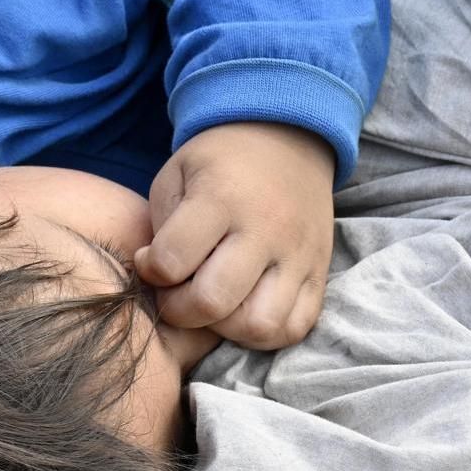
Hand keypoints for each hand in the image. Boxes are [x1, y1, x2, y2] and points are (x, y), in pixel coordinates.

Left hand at [134, 122, 335, 350]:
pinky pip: (295, 327)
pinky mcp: (319, 273)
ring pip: (260, 326)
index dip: (150, 271)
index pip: (172, 261)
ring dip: (226, 328)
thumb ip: (161, 227)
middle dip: (181, 310)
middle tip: (177, 293)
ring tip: (214, 305)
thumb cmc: (218, 163)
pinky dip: (265, 333)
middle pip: (214, 302)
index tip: (152, 260)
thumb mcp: (176, 174)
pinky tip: (244, 310)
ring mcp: (298, 255)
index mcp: (220, 199)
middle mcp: (264, 230)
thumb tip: (158, 279)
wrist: (287, 137)